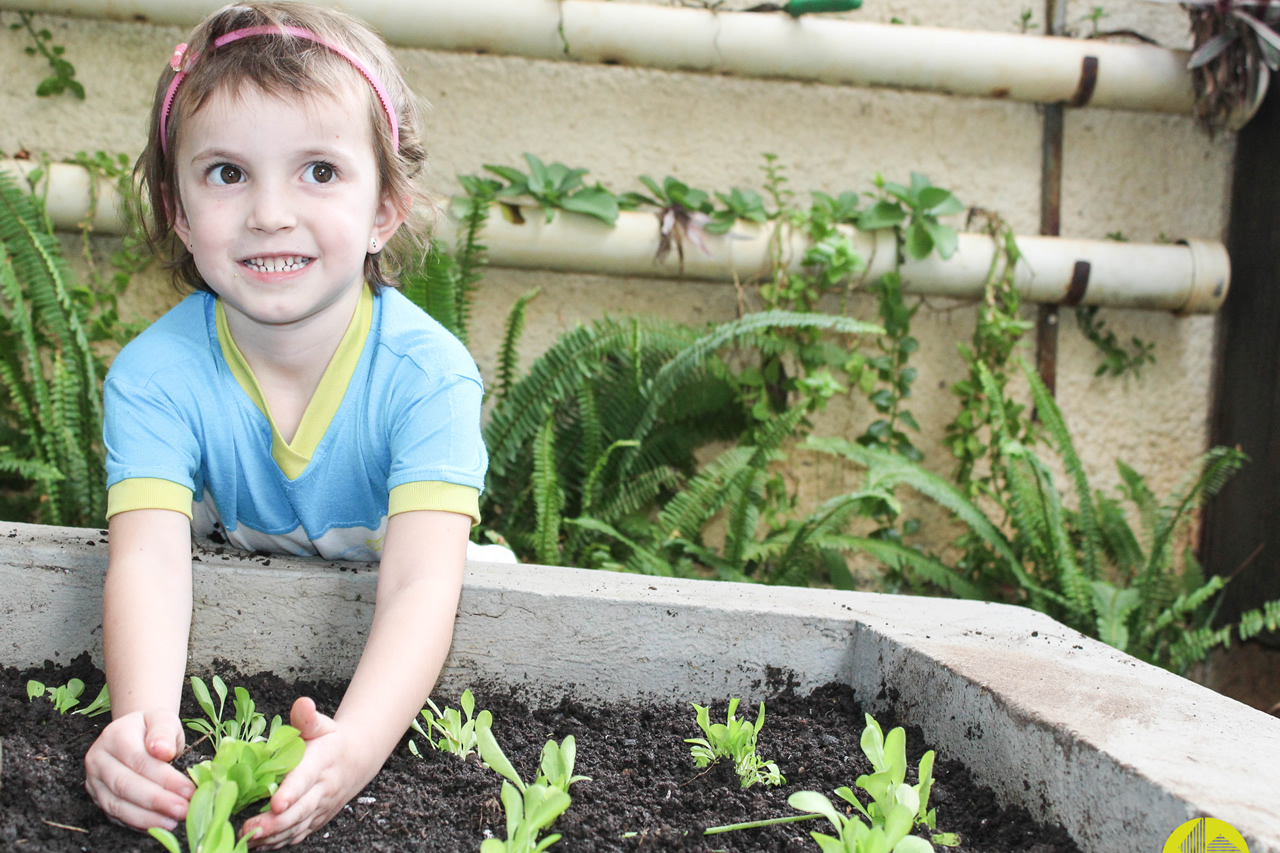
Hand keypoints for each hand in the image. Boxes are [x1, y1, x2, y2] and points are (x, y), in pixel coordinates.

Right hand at [84, 709, 194, 831]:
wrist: (136, 731)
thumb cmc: (153, 727)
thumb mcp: (163, 719)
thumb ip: (164, 732)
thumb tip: (162, 751)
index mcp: (114, 736)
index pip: (139, 761)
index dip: (165, 778)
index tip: (189, 789)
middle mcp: (98, 759)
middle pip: (125, 785)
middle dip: (157, 801)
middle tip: (183, 809)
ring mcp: (95, 781)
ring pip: (117, 805)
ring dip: (147, 817)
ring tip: (173, 821)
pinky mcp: (98, 798)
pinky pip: (116, 815)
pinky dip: (138, 823)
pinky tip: (159, 824)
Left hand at [241, 697, 359, 848]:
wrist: (356, 761)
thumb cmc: (332, 742)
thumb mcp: (323, 725)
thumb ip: (308, 718)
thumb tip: (302, 704)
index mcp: (321, 763)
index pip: (305, 778)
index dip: (291, 792)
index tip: (275, 803)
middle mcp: (322, 789)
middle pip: (301, 810)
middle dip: (276, 822)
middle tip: (251, 828)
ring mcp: (319, 808)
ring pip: (297, 826)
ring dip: (273, 836)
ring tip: (248, 838)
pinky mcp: (315, 820)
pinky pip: (297, 835)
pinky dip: (278, 842)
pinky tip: (257, 844)